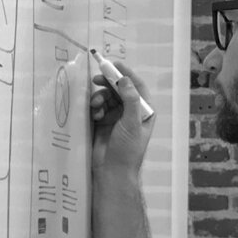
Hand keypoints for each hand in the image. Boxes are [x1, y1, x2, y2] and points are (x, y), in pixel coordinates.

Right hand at [90, 60, 155, 175]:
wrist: (111, 172)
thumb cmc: (127, 150)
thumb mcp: (132, 123)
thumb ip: (130, 100)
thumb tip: (124, 79)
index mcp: (144, 111)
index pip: (136, 86)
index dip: (126, 74)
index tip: (113, 64)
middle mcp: (131, 112)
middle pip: (119, 89)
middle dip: (108, 83)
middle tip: (96, 79)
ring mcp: (116, 117)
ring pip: (106, 97)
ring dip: (99, 98)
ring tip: (95, 105)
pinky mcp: (102, 123)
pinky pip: (97, 108)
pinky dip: (94, 108)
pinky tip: (94, 115)